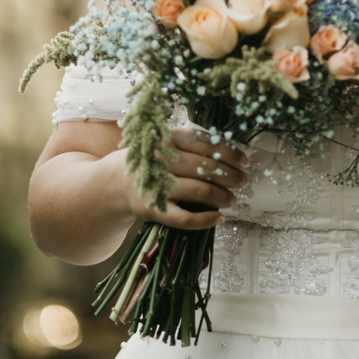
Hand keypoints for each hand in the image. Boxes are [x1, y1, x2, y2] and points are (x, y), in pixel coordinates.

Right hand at [119, 123, 248, 230]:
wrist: (115, 182)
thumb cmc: (152, 161)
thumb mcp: (167, 144)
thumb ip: (193, 145)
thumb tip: (232, 153)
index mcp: (168, 138)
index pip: (206, 143)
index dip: (229, 152)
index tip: (243, 161)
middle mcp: (162, 159)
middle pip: (206, 167)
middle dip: (230, 176)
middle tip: (242, 181)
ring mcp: (157, 185)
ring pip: (199, 191)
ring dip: (222, 196)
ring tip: (232, 198)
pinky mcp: (153, 208)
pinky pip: (184, 218)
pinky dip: (205, 220)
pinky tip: (219, 218)